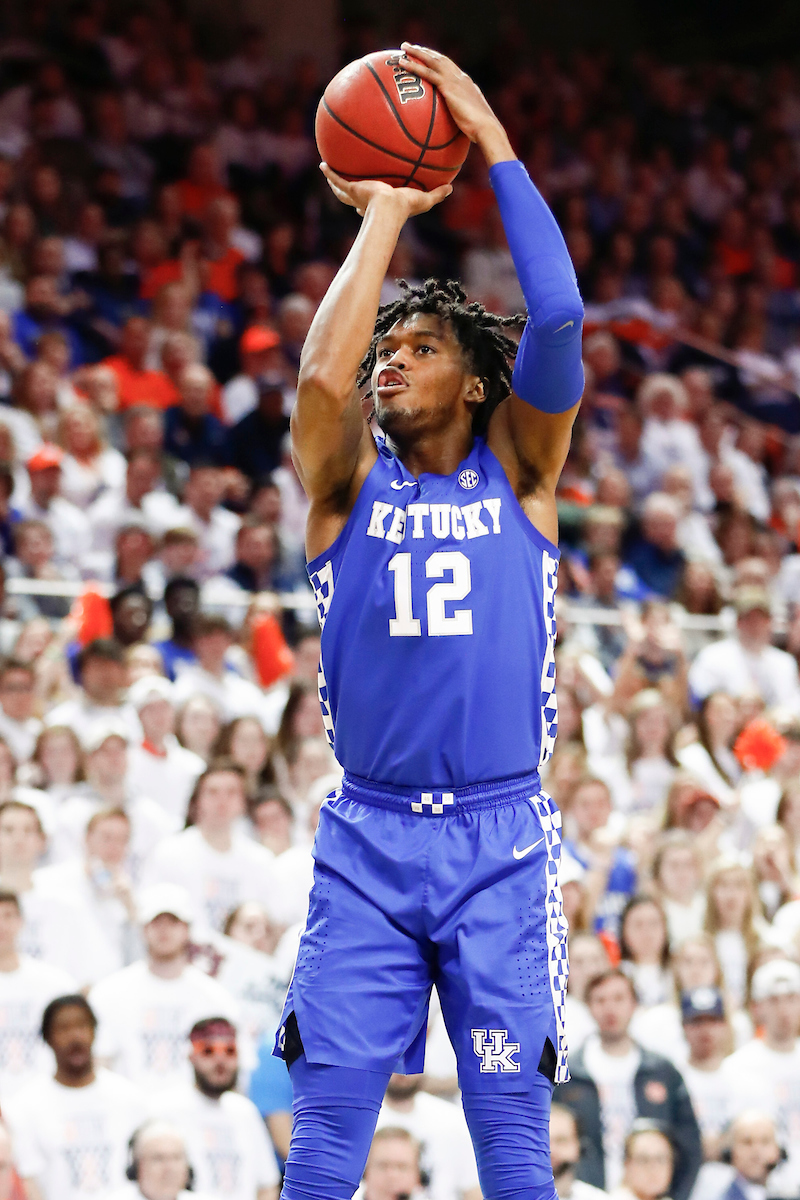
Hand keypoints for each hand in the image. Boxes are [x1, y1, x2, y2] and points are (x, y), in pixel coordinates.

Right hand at [320, 163, 450, 217]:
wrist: (388, 208)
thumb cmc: (405, 208)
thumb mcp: (424, 199)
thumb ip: (437, 194)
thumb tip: (451, 188)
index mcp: (381, 203)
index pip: (375, 203)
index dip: (374, 200)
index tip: (375, 194)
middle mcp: (366, 200)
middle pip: (356, 195)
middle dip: (352, 189)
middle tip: (351, 182)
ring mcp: (356, 194)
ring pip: (342, 187)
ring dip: (335, 181)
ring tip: (330, 169)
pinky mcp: (350, 189)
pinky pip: (337, 179)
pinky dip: (329, 173)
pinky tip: (323, 163)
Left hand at [399, 44, 512, 156]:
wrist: (486, 128)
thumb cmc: (480, 133)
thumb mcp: (469, 124)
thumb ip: (459, 122)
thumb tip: (451, 134)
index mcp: (467, 84)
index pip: (450, 68)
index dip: (438, 61)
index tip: (428, 57)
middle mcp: (461, 78)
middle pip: (440, 59)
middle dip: (426, 52)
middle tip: (411, 47)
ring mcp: (455, 80)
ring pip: (432, 60)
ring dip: (417, 52)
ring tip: (403, 48)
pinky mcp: (448, 86)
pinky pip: (427, 73)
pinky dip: (414, 66)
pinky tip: (402, 63)